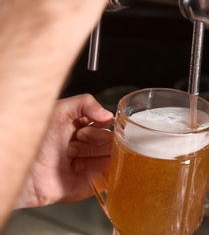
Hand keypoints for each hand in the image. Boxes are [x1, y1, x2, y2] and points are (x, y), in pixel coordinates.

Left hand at [14, 94, 113, 208]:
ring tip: (71, 158)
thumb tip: (109, 115)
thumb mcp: (59, 111)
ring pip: (111, 158)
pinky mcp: (89, 183)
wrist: (19, 167)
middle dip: (94, 142)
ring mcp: (91, 165)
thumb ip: (85, 103)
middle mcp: (89, 146)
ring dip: (92, 156)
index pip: (108, 126)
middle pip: (111, 142)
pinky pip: (107, 176)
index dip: (99, 128)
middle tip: (73, 145)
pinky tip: (77, 169)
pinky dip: (95, 170)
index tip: (83, 130)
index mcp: (85, 127)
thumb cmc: (34, 139)